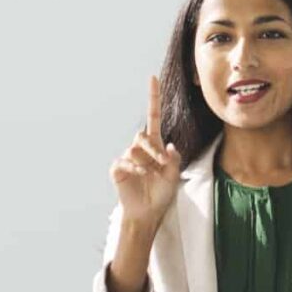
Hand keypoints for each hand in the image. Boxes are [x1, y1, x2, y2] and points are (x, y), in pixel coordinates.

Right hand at [110, 75, 181, 230]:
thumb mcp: (174, 177)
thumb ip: (174, 160)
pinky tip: (142, 178)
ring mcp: (127, 158)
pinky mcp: (118, 168)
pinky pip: (126, 161)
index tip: (153, 78)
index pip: (153, 117)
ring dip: (146, 162)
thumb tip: (169, 146)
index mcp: (155, 146)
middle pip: (142, 135)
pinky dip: (136, 169)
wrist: (147, 213)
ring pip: (135, 149)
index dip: (153, 98)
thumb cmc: (161, 195)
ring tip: (150, 176)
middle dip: (153, 150)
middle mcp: (140, 149)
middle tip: (160, 165)